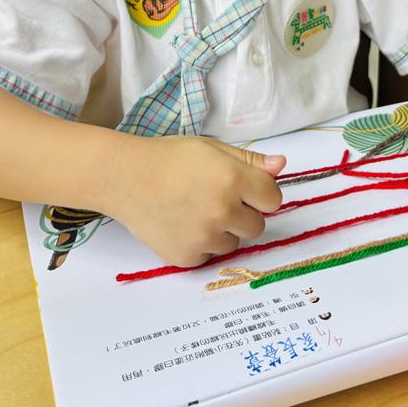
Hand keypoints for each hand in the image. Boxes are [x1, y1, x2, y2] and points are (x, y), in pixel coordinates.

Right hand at [103, 135, 285, 266]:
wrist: (126, 178)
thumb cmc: (170, 158)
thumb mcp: (212, 149)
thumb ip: (249, 160)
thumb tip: (281, 165)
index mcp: (232, 179)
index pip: (273, 199)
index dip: (261, 193)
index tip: (245, 188)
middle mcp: (222, 211)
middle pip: (257, 225)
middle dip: (243, 214)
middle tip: (216, 198)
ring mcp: (204, 238)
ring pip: (233, 243)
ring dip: (223, 231)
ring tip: (196, 210)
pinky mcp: (186, 257)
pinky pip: (209, 256)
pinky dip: (201, 245)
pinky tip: (183, 224)